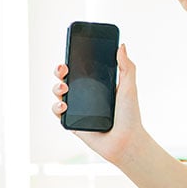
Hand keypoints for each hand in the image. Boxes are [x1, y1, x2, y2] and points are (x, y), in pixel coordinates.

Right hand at [51, 44, 145, 163]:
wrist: (126, 141)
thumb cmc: (130, 115)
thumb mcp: (129, 88)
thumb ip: (126, 67)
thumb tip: (122, 46)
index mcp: (98, 85)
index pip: (82, 69)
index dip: (74, 60)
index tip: (72, 51)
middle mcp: (86, 96)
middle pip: (66, 79)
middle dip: (60, 71)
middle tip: (64, 68)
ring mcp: (78, 109)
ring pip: (59, 94)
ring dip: (56, 88)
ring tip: (64, 88)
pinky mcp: (72, 123)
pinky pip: (58, 113)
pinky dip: (56, 107)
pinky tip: (64, 105)